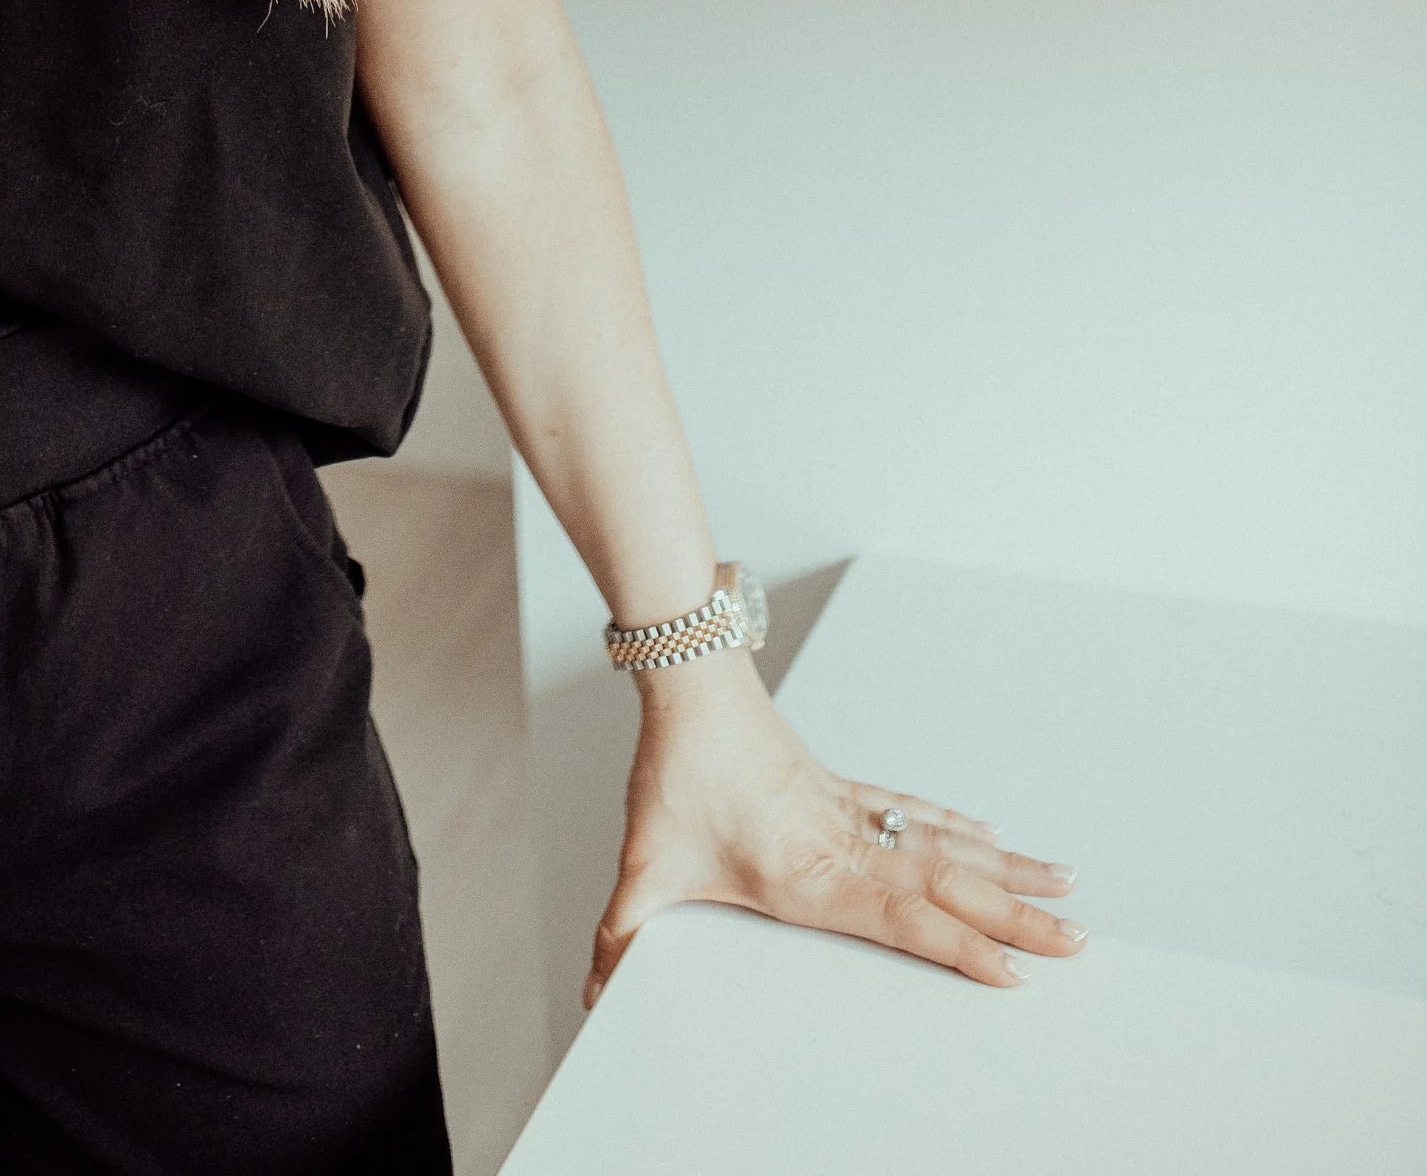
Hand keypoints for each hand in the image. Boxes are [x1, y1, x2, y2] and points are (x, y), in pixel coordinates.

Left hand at [588, 658, 1083, 1004]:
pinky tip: (994, 837)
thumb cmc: (674, 773)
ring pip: (947, 845)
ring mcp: (855, 813)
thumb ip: (622, 930)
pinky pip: (919, 813)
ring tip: (1066, 888)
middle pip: (949, 885)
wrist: (690, 688)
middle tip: (1079, 940)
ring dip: (1009, 870)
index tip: (1016, 973)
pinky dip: (962, 827)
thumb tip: (592, 984)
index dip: (961, 947)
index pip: (903, 919)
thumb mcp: (644, 863)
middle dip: (1017, 918)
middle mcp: (849, 844)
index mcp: (812, 873)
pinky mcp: (848, 790)